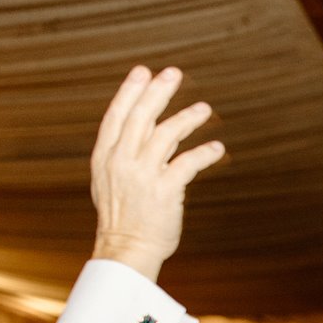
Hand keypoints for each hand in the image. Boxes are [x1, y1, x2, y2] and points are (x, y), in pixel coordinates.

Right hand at [89, 66, 225, 282]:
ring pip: (165, 135)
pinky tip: (216, 146)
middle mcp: (121, 162)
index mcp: (105, 157)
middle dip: (157, 93)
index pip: (116, 116)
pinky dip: (204, 153)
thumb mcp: (112, 180)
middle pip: (140, 118)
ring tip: (204, 108)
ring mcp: (142, 176)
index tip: (143, 71)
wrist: (127, 250)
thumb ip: (127, 153)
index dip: (129, 92)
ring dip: (187, 118)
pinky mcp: (164, 191)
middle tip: (173, 73)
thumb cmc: (123, 217)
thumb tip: (151, 126)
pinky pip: (188, 163)